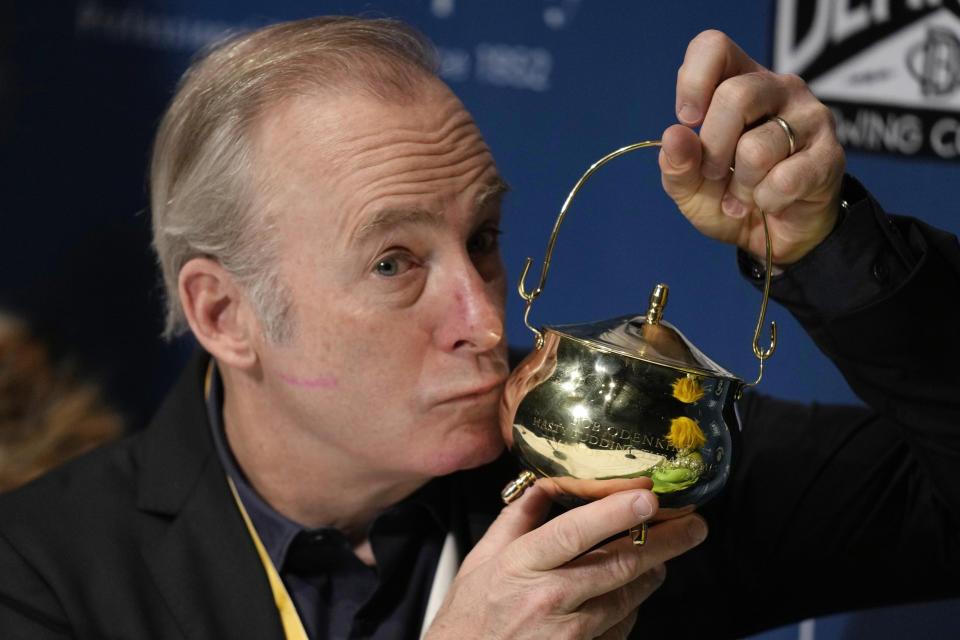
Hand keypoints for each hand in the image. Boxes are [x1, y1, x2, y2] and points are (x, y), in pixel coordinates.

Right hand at [424, 483, 707, 639]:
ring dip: (653, 572)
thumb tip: (546, 483)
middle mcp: (548, 599)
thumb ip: (516, 518)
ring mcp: (568, 635)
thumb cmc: (469, 617)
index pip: (574, 534)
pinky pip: (621, 628)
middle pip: (617, 564)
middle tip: (695, 525)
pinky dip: (632, 608)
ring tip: (666, 553)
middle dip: (664, 541)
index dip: (614, 513)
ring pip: (628, 597)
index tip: (649, 496)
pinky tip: (632, 593)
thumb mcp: (481, 559)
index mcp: (520, 565)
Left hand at [659, 30, 845, 264]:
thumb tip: (674, 136)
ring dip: (739, 186)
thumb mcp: (689, 185)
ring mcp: (810, 118)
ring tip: (742, 197)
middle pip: (735, 96)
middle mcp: (778, 89)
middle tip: (713, 174)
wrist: (774, 237)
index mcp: (739, 82)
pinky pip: (784, 179)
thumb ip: (676, 163)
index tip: (688, 120)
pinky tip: (769, 202)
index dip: (693, 81)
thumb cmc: (729, 197)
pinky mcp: (830, 155)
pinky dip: (765, 200)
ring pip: (756, 148)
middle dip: (713, 148)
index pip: (715, 48)